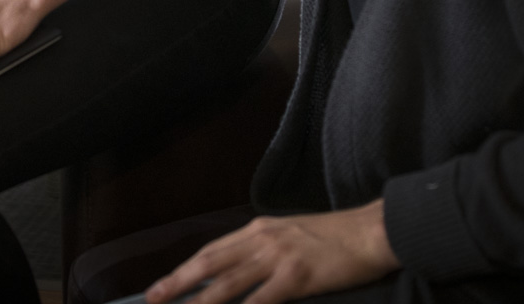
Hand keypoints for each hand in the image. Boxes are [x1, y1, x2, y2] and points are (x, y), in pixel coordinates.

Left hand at [146, 203, 399, 303]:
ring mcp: (277, 257)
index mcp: (259, 228)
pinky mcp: (295, 277)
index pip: (213, 251)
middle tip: (152, 299)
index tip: (164, 285)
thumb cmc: (337, 236)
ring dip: (199, 302)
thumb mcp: (293, 233)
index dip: (186, 270)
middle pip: (209, 264)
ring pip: (226, 284)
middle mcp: (261, 239)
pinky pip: (258, 301)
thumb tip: (242, 269)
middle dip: (177, 283)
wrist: (371, 230)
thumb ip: (265, 249)